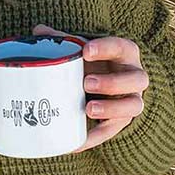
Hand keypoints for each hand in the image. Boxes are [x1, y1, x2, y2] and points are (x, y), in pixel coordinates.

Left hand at [30, 24, 148, 153]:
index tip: (86, 51)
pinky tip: (76, 142)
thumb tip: (38, 32)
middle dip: (112, 83)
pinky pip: (112, 131)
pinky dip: (94, 137)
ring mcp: (132, 99)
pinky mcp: (121, 120)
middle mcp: (135, 76)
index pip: (121, 47)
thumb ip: (63, 41)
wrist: (105, 80)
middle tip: (86, 83)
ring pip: (133, 106)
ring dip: (111, 109)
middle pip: (136, 79)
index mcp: (125, 53)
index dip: (106, 48)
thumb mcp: (81, 48)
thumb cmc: (93, 61)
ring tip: (89, 109)